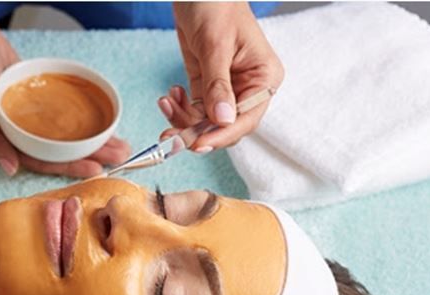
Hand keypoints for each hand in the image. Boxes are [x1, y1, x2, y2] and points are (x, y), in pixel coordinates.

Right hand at [0, 6, 129, 177]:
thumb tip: (11, 168)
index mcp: (4, 139)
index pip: (42, 161)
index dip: (69, 167)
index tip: (96, 169)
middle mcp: (19, 132)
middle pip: (60, 151)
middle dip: (90, 156)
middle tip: (120, 158)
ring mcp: (30, 116)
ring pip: (66, 135)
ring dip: (93, 141)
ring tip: (120, 144)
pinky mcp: (39, 100)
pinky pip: (64, 114)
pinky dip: (84, 119)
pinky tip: (104, 122)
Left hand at [159, 2, 283, 151]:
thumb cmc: (216, 4)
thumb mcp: (215, 45)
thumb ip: (217, 84)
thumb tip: (222, 119)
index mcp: (264, 77)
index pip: (246, 119)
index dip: (222, 135)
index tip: (198, 144)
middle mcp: (248, 87)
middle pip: (225, 126)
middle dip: (197, 132)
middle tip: (171, 136)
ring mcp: (226, 88)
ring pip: (206, 122)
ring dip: (183, 120)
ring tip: (166, 103)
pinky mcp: (205, 85)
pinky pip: (193, 109)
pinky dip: (179, 109)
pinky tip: (169, 96)